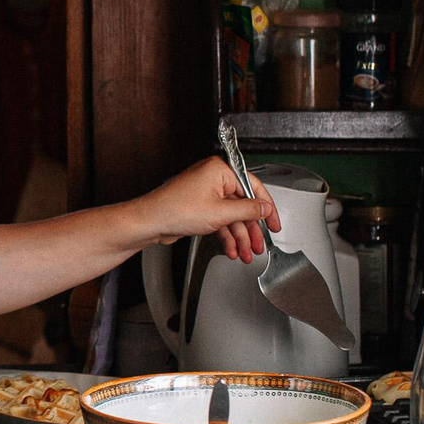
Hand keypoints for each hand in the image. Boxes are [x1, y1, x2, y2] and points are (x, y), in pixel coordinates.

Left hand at [140, 156, 279, 261]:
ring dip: (240, 237)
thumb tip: (265, 208)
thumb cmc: (174, 210)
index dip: (267, 208)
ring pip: (232, 217)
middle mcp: (214, 178)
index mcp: (220, 170)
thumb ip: (248, 210)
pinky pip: (220, 221)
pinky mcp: (200, 208)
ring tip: (245, 253)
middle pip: (243, 205)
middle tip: (260, 245)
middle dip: (251, 229)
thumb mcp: (220, 213)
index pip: (254, 187)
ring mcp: (206, 194)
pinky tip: (231, 250)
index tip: (274, 223)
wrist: (149, 223)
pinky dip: (226, 236)